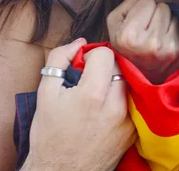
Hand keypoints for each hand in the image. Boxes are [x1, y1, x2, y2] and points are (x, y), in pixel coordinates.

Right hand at [22, 39, 134, 170]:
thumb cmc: (49, 135)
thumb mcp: (45, 94)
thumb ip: (59, 60)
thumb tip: (78, 43)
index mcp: (93, 94)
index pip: (106, 53)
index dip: (91, 55)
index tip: (83, 67)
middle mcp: (115, 106)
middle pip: (119, 67)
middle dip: (104, 69)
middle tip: (88, 81)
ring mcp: (127, 121)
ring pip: (127, 84)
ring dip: (114, 84)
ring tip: (96, 96)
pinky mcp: (133, 132)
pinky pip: (131, 104)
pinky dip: (120, 102)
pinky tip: (104, 112)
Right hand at [107, 0, 178, 83]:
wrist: (145, 78)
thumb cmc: (129, 48)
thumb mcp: (114, 27)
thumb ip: (124, 5)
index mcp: (131, 37)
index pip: (146, 1)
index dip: (141, 9)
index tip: (138, 23)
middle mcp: (153, 43)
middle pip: (163, 6)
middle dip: (156, 14)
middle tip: (149, 30)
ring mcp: (172, 48)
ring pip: (175, 14)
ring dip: (168, 21)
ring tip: (159, 36)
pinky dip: (178, 29)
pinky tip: (168, 40)